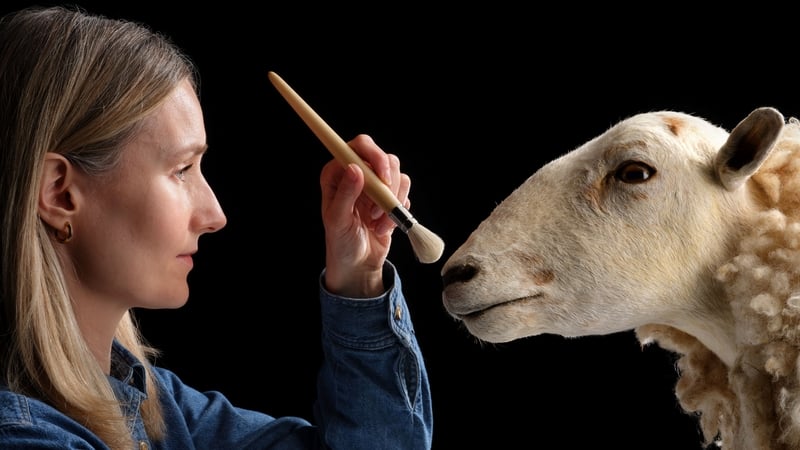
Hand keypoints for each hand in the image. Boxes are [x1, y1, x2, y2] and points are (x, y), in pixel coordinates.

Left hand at [320, 134, 409, 297]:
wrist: (357, 264)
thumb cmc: (340, 243)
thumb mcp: (337, 220)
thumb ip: (345, 194)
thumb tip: (355, 168)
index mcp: (338, 173)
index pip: (359, 146)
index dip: (374, 155)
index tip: (383, 177)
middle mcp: (358, 174)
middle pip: (384, 158)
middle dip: (388, 183)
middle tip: (381, 205)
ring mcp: (376, 186)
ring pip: (398, 176)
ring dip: (392, 202)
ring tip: (377, 222)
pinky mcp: (390, 198)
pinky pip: (404, 195)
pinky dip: (397, 213)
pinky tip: (383, 228)